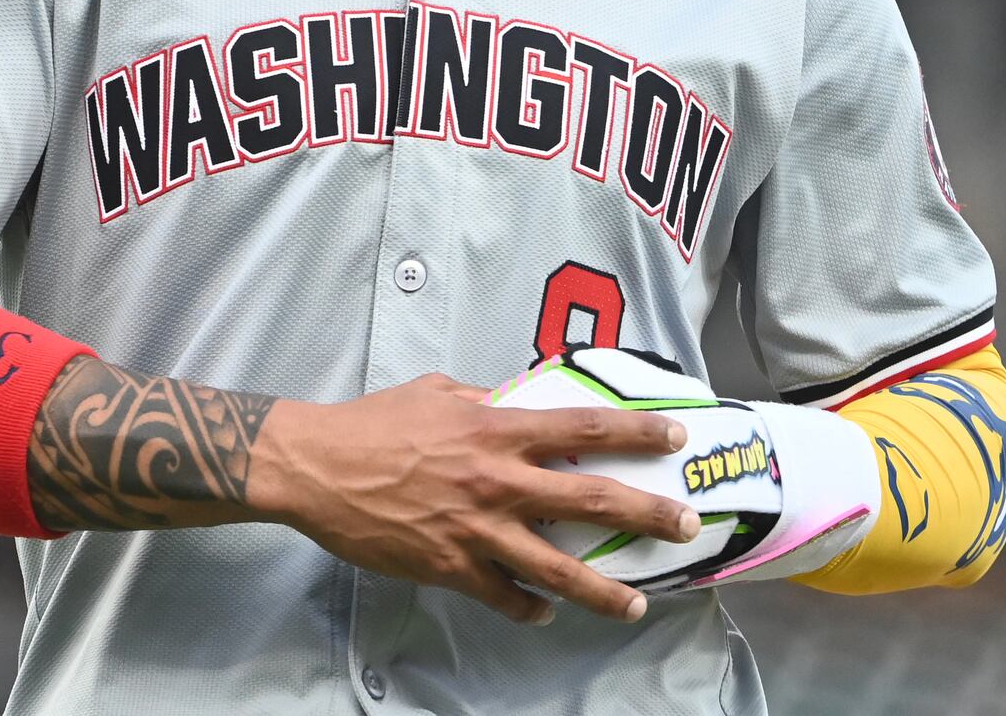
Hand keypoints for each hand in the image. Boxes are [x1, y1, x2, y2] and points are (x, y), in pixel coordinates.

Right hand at [248, 374, 703, 625]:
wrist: (318, 467)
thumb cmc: (375, 423)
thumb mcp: (437, 392)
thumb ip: (483, 400)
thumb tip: (512, 400)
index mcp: (497, 429)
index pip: (583, 428)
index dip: (636, 432)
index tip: (676, 436)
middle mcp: (498, 481)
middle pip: (589, 499)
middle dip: (646, 513)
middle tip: (687, 525)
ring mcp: (477, 530)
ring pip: (556, 568)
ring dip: (602, 590)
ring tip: (636, 605)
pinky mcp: (451, 568)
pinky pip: (503, 596)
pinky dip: (529, 608)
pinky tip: (545, 613)